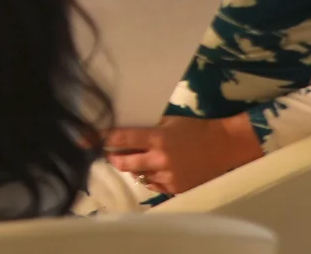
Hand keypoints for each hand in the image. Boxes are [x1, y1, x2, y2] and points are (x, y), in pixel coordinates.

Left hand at [106, 114, 262, 194]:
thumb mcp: (170, 121)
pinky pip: (153, 185)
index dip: (101, 138)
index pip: (121, 138)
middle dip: (112, 157)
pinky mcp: (176, 189)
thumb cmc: (196, 129)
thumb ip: (148, 127)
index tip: (85, 138)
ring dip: (132, 167)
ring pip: (137, 175)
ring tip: (134, 160)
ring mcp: (168, 177)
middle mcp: (160, 160)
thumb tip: (122, 129)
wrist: (225, 147)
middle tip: (108, 153)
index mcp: (158, 139)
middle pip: (123, 162)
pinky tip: (152, 170)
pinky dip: (149, 177)